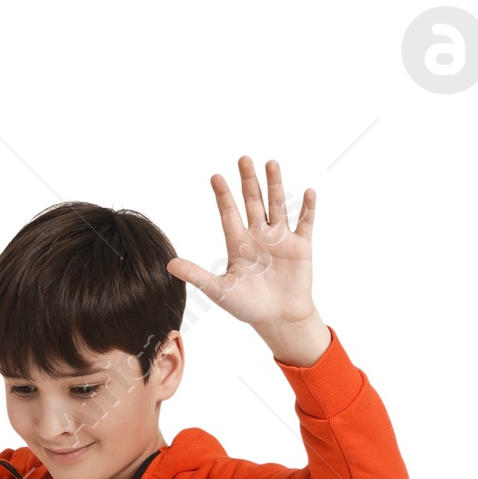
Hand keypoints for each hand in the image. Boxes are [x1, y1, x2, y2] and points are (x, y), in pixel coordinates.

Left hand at [168, 157, 329, 365]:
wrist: (279, 319)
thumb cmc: (248, 307)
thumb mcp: (220, 291)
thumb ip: (197, 275)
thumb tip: (169, 264)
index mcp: (239, 243)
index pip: (229, 213)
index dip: (223, 196)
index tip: (215, 177)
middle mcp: (259, 235)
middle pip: (252, 201)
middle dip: (248, 181)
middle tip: (243, 159)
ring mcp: (280, 239)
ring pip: (277, 205)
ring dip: (275, 185)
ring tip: (271, 163)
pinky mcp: (301, 246)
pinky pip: (305, 222)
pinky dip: (308, 208)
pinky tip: (308, 192)